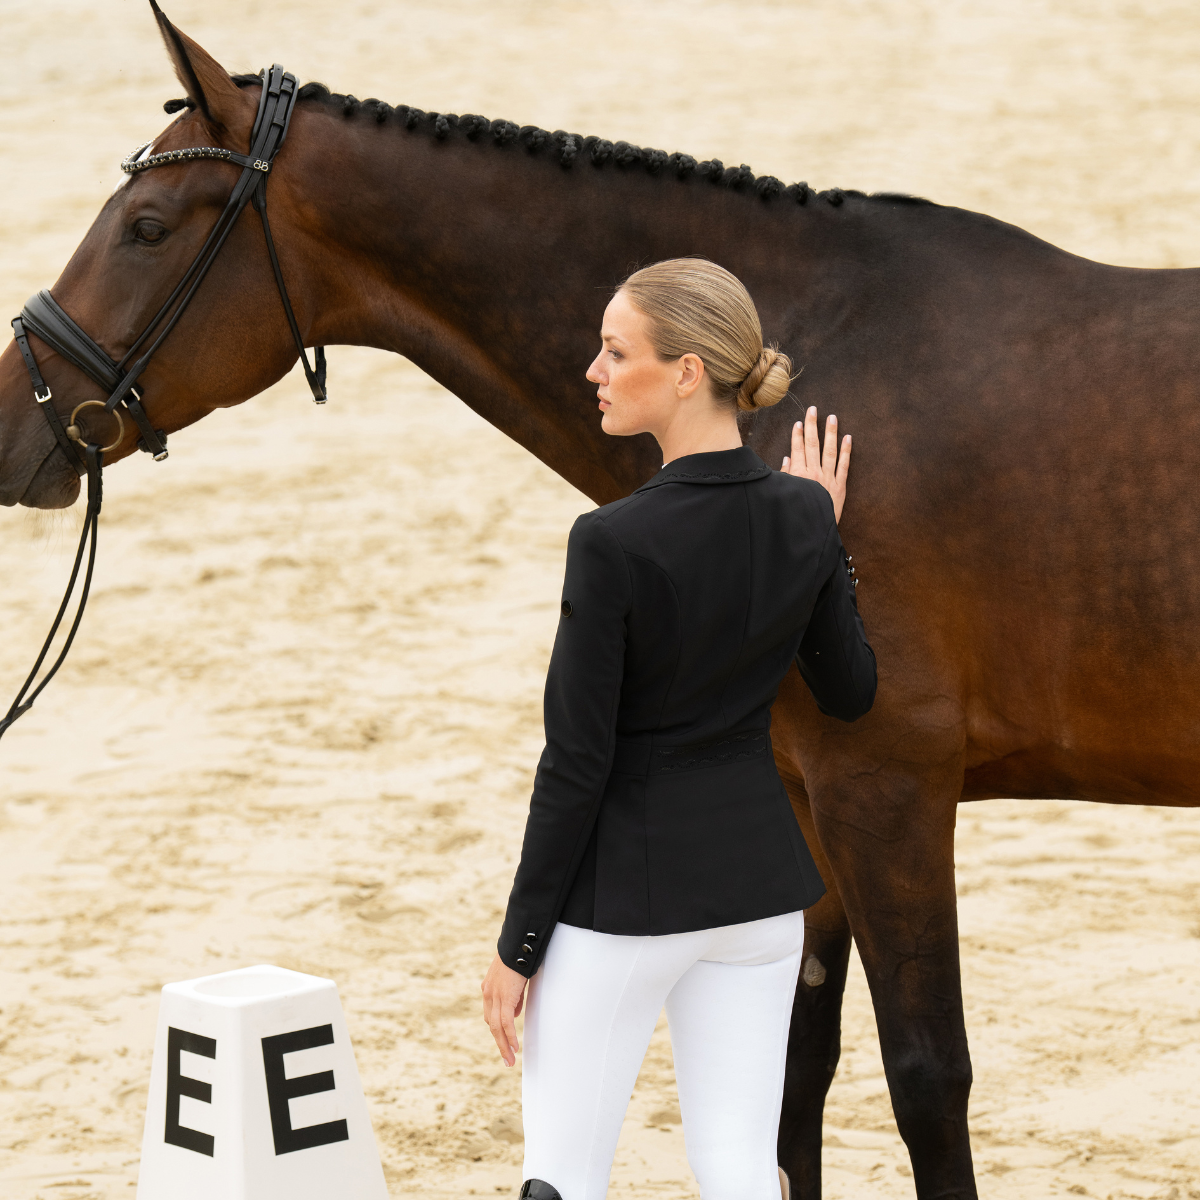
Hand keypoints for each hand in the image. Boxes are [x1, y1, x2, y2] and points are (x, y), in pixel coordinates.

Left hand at [481, 954, 527, 1065]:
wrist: (518, 945)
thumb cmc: (519, 957)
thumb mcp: (514, 979)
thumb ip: (513, 996)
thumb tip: (515, 1013)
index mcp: (489, 988)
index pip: (491, 1014)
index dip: (497, 1029)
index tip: (504, 1041)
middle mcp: (488, 994)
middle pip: (492, 1024)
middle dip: (499, 1043)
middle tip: (507, 1058)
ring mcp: (495, 996)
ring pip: (497, 1027)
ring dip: (504, 1045)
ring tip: (510, 1060)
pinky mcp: (505, 998)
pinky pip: (506, 1023)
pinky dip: (510, 1037)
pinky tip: (514, 1047)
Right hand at [781, 406, 851, 523]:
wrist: (811, 531)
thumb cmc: (795, 511)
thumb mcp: (785, 493)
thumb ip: (786, 475)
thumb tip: (788, 458)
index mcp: (798, 475)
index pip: (797, 449)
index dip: (798, 434)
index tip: (799, 422)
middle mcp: (813, 473)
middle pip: (812, 444)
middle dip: (812, 425)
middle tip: (814, 410)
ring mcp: (828, 478)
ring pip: (830, 450)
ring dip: (830, 433)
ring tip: (832, 417)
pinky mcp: (840, 486)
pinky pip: (844, 465)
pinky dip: (847, 451)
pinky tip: (848, 438)